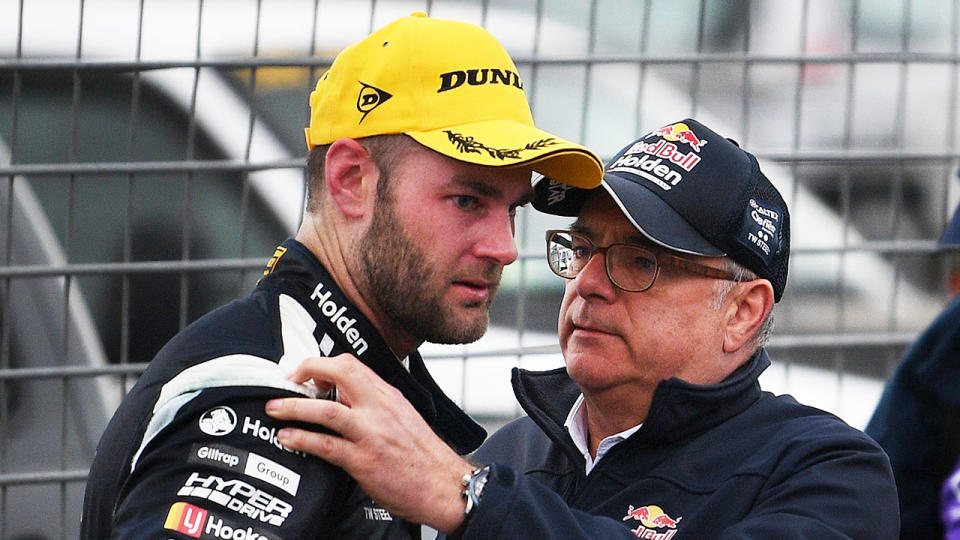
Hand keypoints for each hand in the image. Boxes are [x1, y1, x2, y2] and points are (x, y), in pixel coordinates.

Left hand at [265, 354, 472, 532]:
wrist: (445, 485)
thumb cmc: (424, 456)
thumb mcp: (403, 417)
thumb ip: (375, 406)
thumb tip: (344, 400)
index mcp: (388, 396)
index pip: (352, 364)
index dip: (323, 364)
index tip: (307, 374)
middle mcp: (380, 409)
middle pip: (340, 373)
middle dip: (306, 370)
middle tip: (286, 380)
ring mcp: (372, 434)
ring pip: (326, 410)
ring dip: (295, 407)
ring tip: (275, 408)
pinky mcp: (365, 461)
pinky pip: (327, 446)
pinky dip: (302, 439)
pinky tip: (288, 438)